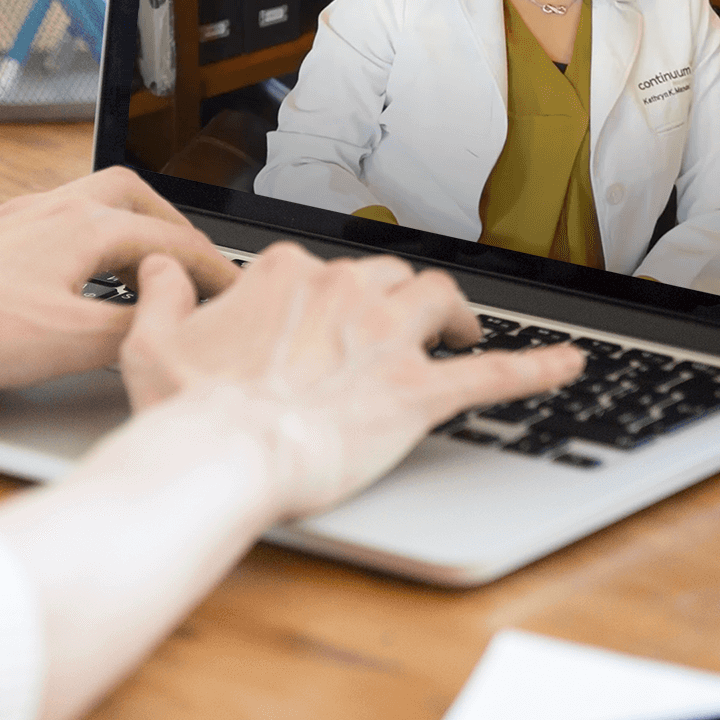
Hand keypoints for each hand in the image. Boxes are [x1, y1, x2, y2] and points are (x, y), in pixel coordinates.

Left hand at [0, 167, 242, 408]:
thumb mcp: (73, 342)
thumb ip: (134, 331)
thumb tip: (173, 328)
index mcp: (81, 224)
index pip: (170, 242)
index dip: (213, 270)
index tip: (237, 295)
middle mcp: (49, 210)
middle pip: (132, 198)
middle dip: (174, 229)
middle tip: (199, 267)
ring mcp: (14, 224)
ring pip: (91, 206)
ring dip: (130, 232)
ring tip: (148, 273)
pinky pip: (58, 228)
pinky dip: (89, 247)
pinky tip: (81, 285)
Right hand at [120, 243, 582, 518]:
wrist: (223, 455)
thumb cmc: (186, 410)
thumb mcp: (150, 343)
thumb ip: (159, 294)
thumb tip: (159, 264)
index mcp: (287, 276)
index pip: (322, 269)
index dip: (329, 295)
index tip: (323, 318)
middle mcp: (344, 291)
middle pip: (387, 277)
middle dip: (396, 297)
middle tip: (401, 324)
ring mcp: (386, 339)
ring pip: (439, 299)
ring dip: (454, 312)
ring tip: (460, 331)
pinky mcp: (418, 392)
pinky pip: (495, 374)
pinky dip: (538, 367)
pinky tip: (570, 366)